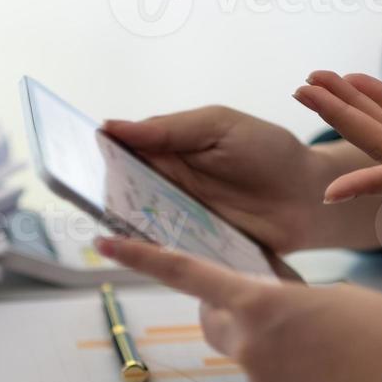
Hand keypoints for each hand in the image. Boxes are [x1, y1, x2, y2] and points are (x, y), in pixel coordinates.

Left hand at [94, 236, 381, 381]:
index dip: (142, 257)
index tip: (106, 245)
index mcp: (261, 302)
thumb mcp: (332, 294)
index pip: (188, 274)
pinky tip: (328, 374)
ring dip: (268, 345)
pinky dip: (288, 375)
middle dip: (229, 308)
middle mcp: (249, 346)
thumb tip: (279, 319)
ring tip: (323, 346)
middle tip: (270, 304)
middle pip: (213, 319)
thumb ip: (289, 300)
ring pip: (245, 354)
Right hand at [103, 107, 333, 253]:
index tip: (69, 158)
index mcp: (168, 152)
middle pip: (123, 193)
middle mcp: (167, 187)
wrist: (311, 196)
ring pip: (140, 224)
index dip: (96, 155)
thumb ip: (169, 129)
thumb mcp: (218, 126)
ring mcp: (180, 220)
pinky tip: (136, 254)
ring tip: (101, 225)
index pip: (122, 153)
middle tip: (81, 196)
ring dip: (122, 226)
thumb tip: (113, 126)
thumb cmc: (269, 152)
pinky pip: (167, 252)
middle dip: (101, 194)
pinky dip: (152, 254)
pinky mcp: (197, 248)